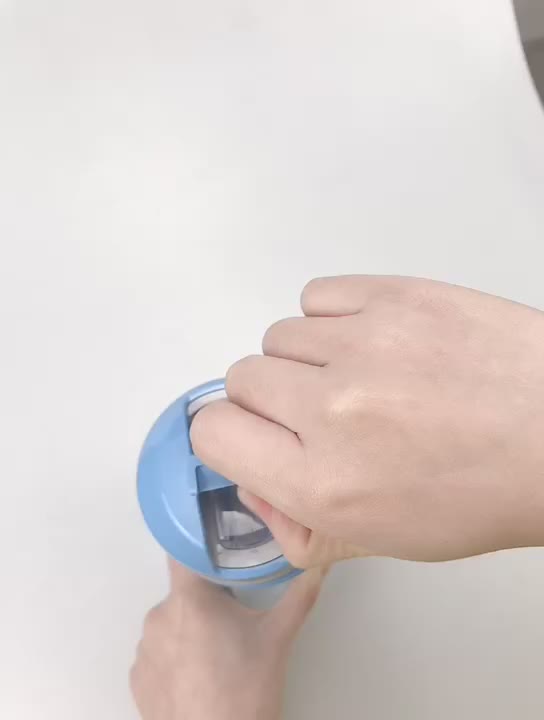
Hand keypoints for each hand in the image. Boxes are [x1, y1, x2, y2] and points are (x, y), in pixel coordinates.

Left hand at [130, 558, 325, 719]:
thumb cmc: (246, 688)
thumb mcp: (278, 639)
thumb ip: (299, 596)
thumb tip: (319, 564)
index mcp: (188, 599)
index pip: (182, 553)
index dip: (198, 547)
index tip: (217, 551)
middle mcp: (157, 617)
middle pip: (183, 594)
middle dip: (206, 601)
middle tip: (234, 622)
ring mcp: (142, 651)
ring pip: (170, 624)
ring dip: (189, 630)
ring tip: (217, 657)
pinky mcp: (136, 679)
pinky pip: (157, 654)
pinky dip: (174, 658)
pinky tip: (198, 677)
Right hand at [191, 275, 543, 564]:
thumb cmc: (483, 490)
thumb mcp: (384, 540)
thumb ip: (300, 524)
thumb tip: (254, 480)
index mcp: (323, 486)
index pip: (213, 433)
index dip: (229, 435)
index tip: (256, 435)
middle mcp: (331, 410)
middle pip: (241, 378)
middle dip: (272, 400)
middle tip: (321, 411)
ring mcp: (363, 343)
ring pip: (279, 336)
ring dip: (308, 359)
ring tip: (361, 375)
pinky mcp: (393, 295)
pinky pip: (318, 296)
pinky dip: (333, 318)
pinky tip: (371, 340)